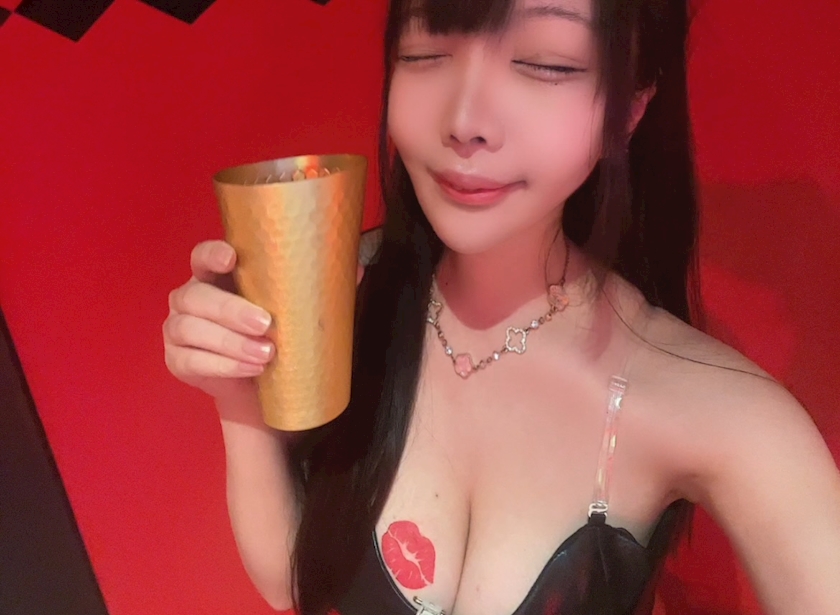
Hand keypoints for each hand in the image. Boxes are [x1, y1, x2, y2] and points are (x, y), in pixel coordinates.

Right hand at [163, 240, 366, 404]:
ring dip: (230, 343)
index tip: (233, 258)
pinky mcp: (177, 361)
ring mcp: (177, 330)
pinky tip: (251, 369)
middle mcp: (189, 297)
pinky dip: (223, 366)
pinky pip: (192, 361)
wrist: (261, 388)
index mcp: (215, 276)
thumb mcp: (297, 312)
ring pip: (191, 330)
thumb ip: (320, 290)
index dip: (212, 254)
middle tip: (266, 324)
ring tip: (266, 354)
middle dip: (230, 310)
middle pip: (196, 297)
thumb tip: (356, 269)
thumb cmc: (276, 337)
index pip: (202, 256)